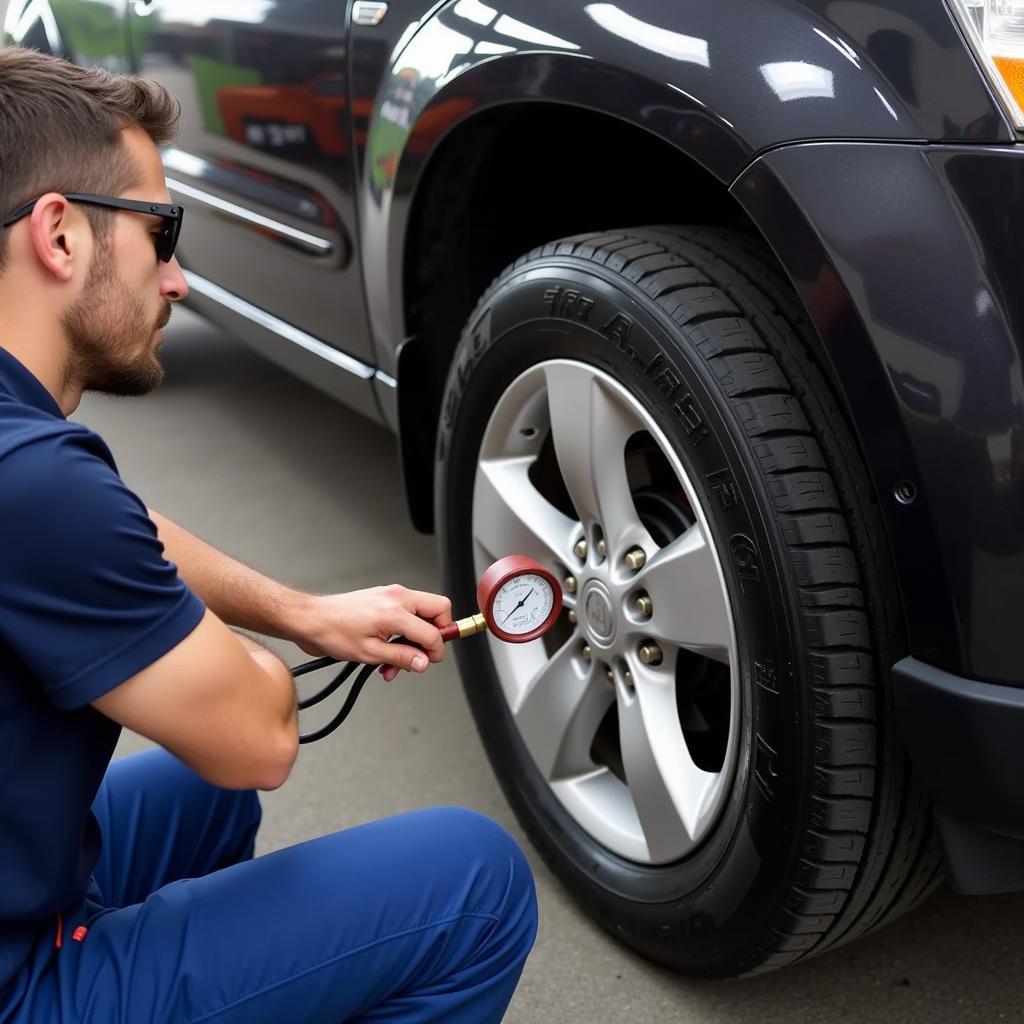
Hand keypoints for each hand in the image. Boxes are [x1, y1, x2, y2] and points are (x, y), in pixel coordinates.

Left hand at [296, 585, 451, 682]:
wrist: (312, 620)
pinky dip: (405, 631)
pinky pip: (408, 612)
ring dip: (417, 638)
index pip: (434, 631)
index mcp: (396, 611)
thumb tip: (423, 662)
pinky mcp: (385, 597)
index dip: (435, 651)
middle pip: (440, 609)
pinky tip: (389, 651)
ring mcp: (392, 594)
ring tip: (397, 661)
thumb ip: (402, 657)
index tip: (428, 662)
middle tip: (424, 653)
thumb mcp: (370, 653)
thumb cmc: (333, 632)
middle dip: (436, 634)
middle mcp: (398, 597)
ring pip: (424, 612)